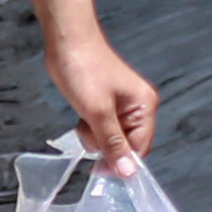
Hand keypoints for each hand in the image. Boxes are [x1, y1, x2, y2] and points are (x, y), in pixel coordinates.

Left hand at [44, 28, 158, 169]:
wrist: (65, 39)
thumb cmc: (83, 70)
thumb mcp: (97, 112)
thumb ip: (113, 144)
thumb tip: (128, 173)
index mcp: (145, 107)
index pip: (140, 148)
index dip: (121, 162)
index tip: (98, 170)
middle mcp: (139, 107)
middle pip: (126, 144)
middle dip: (104, 144)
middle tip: (87, 127)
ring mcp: (122, 104)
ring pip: (111, 137)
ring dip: (94, 134)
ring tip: (83, 116)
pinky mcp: (106, 101)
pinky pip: (101, 125)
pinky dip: (90, 125)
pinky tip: (81, 113)